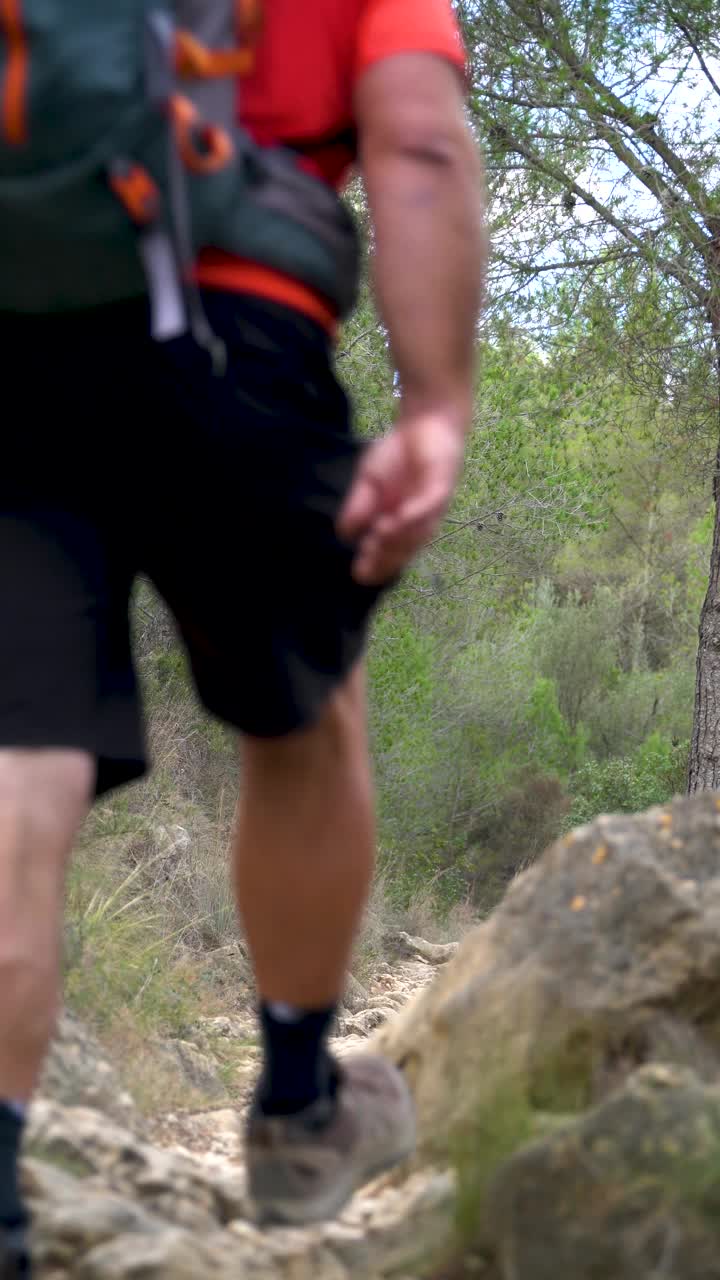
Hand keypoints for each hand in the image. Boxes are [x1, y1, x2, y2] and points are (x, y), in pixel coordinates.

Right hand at [337, 410, 466, 585]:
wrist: (424, 422)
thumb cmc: (398, 454)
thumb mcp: (369, 482)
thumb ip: (358, 506)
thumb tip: (344, 533)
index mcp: (399, 524)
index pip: (388, 554)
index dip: (374, 565)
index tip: (357, 574)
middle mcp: (417, 522)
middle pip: (403, 550)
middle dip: (385, 559)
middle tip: (366, 564)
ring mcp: (431, 507)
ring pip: (418, 533)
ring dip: (400, 538)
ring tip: (379, 537)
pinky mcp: (441, 487)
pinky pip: (429, 505)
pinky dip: (416, 514)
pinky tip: (400, 517)